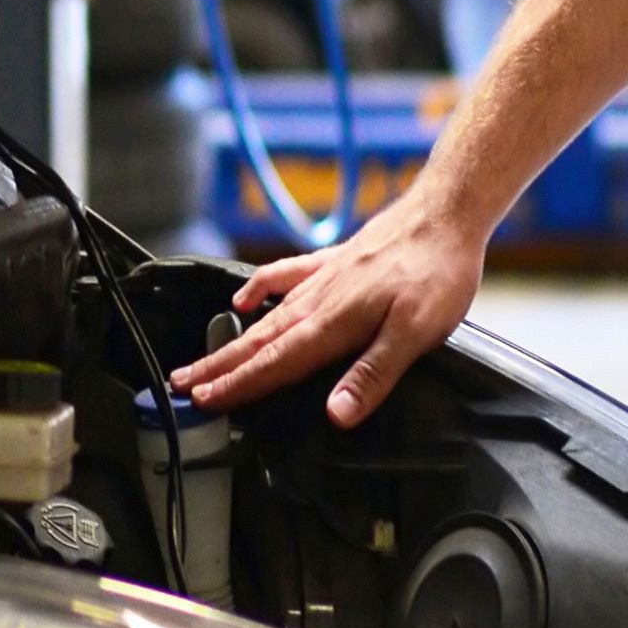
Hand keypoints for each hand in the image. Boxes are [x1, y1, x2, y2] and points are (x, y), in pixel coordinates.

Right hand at [168, 189, 488, 427]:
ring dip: (231, 340)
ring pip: (266, 316)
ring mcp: (324, 278)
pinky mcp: (334, 261)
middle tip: (180, 387)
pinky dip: (259, 288)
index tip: (204, 401)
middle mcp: (320, 300)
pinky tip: (243, 299)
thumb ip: (372, 375)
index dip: (239, 386)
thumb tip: (337, 414)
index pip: (276, 364)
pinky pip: (284, 277)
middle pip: (259, 342)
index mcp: (334, 323)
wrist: (447, 212)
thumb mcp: (416, 333)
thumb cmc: (436, 272)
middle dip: (219, 367)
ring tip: (201, 358)